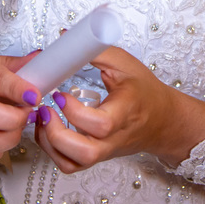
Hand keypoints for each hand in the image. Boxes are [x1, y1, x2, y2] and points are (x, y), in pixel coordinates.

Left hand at [33, 47, 204, 172]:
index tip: (60, 93)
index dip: (75, 112)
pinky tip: (49, 129)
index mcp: (125, 113)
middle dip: (57, 134)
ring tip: (43, 118)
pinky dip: (53, 152)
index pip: (100, 124)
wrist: (162, 120)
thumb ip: (95, 51)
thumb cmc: (144, 91)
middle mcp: (114, 138)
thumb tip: (65, 38)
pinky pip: (70, 165)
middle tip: (46, 110)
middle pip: (86, 153)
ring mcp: (104, 151)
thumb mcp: (125, 64)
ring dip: (50, 144)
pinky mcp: (96, 157)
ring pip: (73, 164)